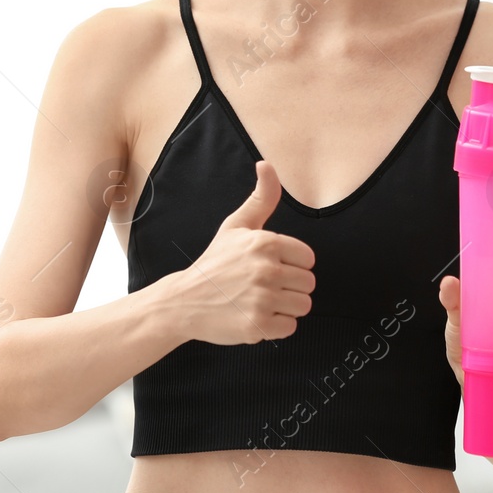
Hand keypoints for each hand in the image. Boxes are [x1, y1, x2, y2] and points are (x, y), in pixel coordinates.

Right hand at [178, 160, 315, 345]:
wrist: (183, 302)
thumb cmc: (215, 263)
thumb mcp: (237, 225)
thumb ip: (262, 197)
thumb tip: (266, 164)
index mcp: (265, 242)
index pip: (308, 259)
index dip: (292, 265)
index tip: (270, 267)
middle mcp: (266, 269)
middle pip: (308, 284)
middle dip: (289, 288)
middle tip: (262, 287)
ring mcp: (261, 299)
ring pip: (303, 306)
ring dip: (284, 308)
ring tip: (259, 301)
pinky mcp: (257, 326)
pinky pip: (290, 328)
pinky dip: (275, 327)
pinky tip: (254, 316)